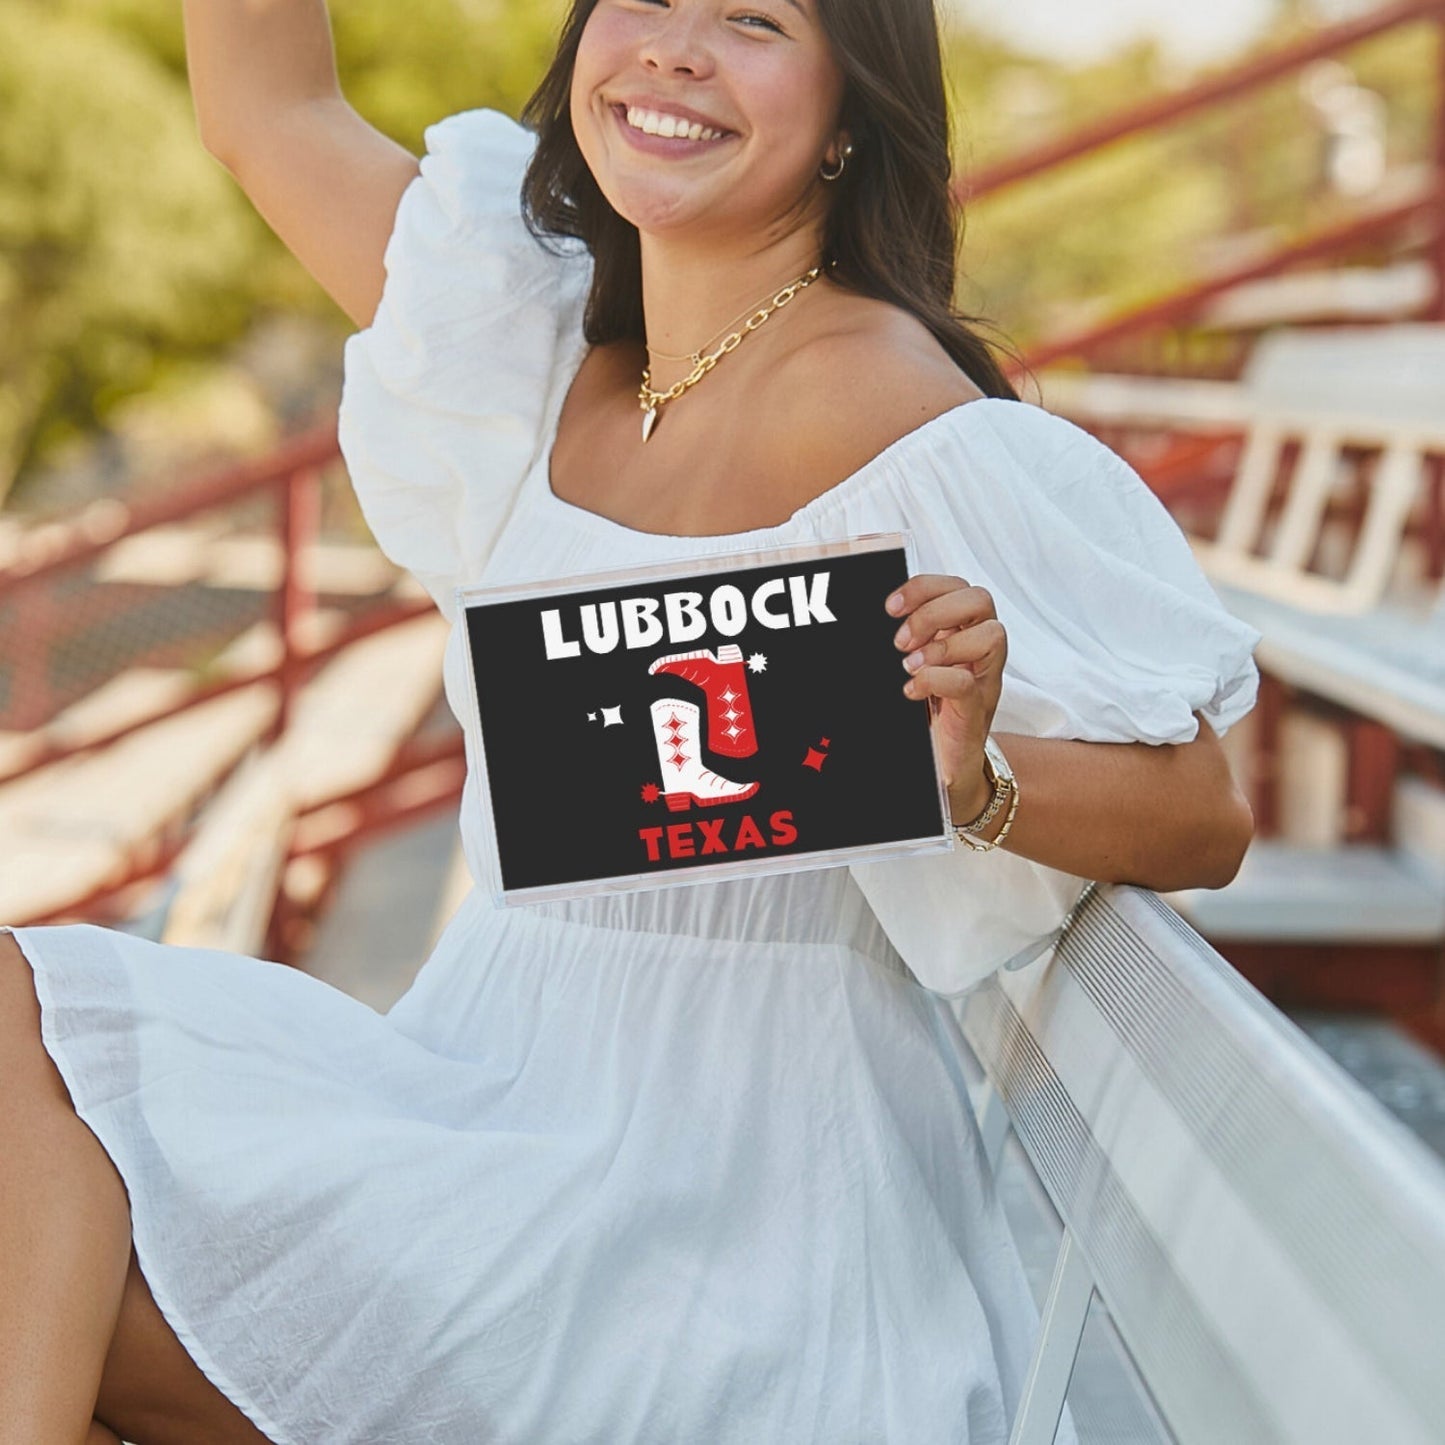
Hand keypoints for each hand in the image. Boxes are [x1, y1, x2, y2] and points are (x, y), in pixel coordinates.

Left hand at [886, 575, 1006, 822]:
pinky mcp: (977, 709)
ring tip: (909, 666)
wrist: (945, 766)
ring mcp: (983, 677)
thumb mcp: (911, 668)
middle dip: (934, 612)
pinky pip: (966, 682)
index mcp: (961, 630)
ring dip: (942, 645)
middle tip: (901, 641)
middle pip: (979, 599)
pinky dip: (935, 680)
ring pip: (990, 634)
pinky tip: (911, 691)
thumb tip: (870, 618)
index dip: (924, 587)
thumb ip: (903, 642)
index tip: (890, 607)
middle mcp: (979, 649)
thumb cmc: (927, 714)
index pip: (956, 586)